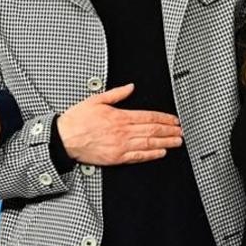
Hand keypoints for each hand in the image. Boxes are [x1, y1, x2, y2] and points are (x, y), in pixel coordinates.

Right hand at [56, 83, 181, 164]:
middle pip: (153, 130)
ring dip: (165, 142)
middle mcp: (123, 132)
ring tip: (177, 142)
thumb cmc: (77, 120)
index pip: (148, 117)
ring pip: (149, 143)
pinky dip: (151, 155)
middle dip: (169, 131)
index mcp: (120, 116)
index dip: (165, 118)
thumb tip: (130, 87)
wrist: (64, 139)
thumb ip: (116, 94)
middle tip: (181, 131)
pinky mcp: (116, 158)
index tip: (174, 120)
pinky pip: (138, 156)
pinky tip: (160, 153)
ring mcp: (121, 146)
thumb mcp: (96, 100)